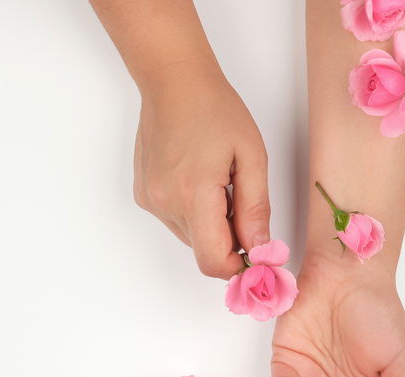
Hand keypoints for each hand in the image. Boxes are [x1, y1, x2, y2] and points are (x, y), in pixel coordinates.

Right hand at [134, 63, 270, 278]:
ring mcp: (151, 200)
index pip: (213, 261)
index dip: (238, 267)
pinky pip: (177, 222)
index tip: (257, 255)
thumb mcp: (251, 157)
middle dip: (230, 240)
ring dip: (213, 225)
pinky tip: (201, 180)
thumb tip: (260, 249)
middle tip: (244, 204)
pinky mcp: (145, 196)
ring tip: (220, 185)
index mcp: (194, 194)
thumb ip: (256, 208)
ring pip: (192, 238)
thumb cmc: (215, 109)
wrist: (173, 81)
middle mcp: (166, 203)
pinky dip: (196, 213)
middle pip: (205, 251)